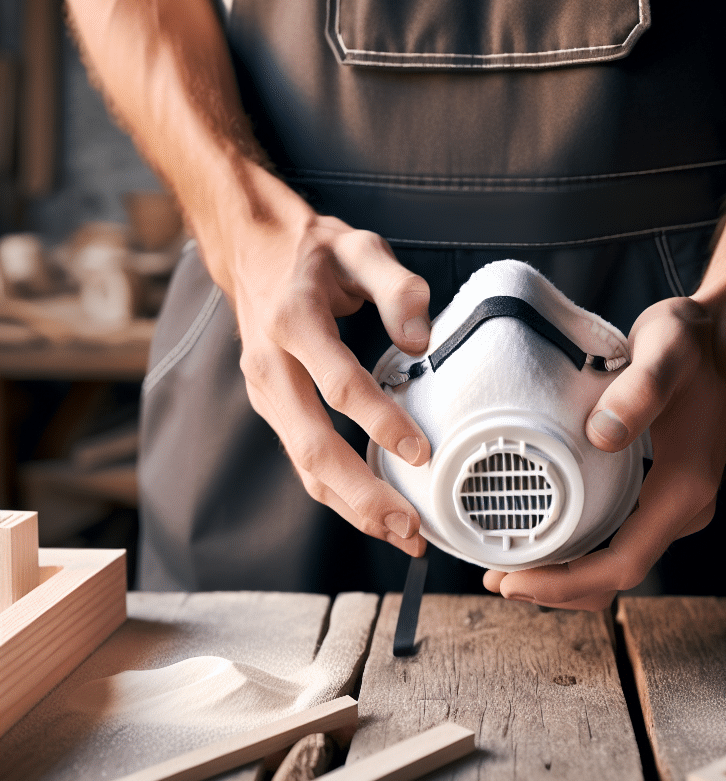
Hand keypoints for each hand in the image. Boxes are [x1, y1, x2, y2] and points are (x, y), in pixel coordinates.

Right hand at [224, 169, 432, 556]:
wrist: (250, 246)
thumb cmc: (312, 250)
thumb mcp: (361, 247)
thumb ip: (397, 287)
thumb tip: (420, 342)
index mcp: (293, 321)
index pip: (339, 385)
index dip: (381, 424)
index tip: (421, 453)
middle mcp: (270, 363)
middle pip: (312, 444)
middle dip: (362, 493)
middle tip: (409, 527)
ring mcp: (264, 389)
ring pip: (303, 463)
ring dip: (350, 504)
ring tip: (398, 534)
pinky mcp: (269, 404)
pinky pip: (301, 456)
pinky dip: (335, 490)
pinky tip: (370, 509)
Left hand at [482, 295, 725, 609]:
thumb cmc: (695, 343)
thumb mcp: (666, 352)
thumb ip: (639, 392)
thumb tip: (600, 435)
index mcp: (685, 488)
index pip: (624, 564)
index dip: (567, 583)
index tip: (516, 582)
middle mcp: (683, 506)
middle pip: (616, 574)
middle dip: (557, 587)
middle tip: (497, 579)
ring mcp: (672, 501)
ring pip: (616, 560)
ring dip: (566, 572)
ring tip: (510, 567)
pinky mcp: (660, 489)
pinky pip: (618, 535)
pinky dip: (580, 547)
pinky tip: (545, 535)